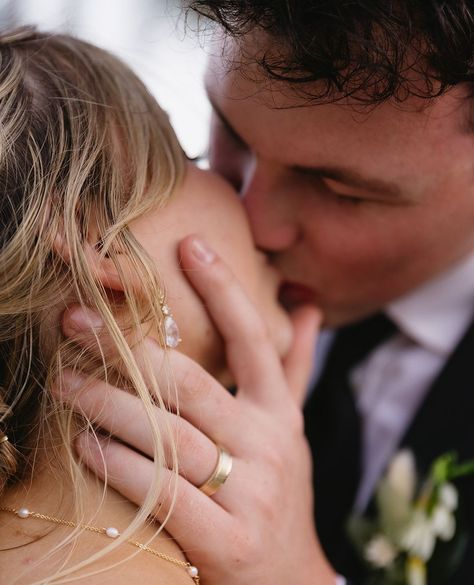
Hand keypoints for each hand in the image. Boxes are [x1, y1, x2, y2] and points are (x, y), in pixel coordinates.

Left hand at [58, 235, 335, 584]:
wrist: (288, 579)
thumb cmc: (276, 490)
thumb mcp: (289, 426)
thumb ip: (294, 366)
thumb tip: (309, 306)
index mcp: (280, 413)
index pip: (255, 338)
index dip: (224, 289)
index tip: (189, 245)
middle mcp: (269, 445)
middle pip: (191, 384)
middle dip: (130, 349)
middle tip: (76, 319)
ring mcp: (251, 493)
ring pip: (169, 435)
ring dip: (109, 404)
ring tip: (66, 380)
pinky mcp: (226, 542)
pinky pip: (163, 493)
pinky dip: (118, 465)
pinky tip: (84, 444)